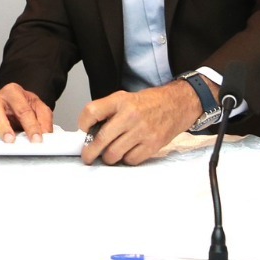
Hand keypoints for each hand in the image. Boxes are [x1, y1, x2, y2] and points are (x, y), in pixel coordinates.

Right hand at [0, 83, 53, 141]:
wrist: (15, 104)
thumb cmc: (24, 106)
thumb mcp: (39, 108)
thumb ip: (44, 120)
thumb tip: (46, 134)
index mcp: (14, 92)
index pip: (23, 110)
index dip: (31, 126)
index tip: (37, 140)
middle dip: (4, 127)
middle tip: (11, 141)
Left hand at [78, 80, 202, 165]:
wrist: (176, 105)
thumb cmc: (148, 103)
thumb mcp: (124, 98)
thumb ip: (107, 112)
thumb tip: (88, 133)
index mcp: (120, 100)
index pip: (92, 112)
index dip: (83, 124)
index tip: (83, 132)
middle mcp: (130, 115)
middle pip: (101, 140)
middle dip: (90, 152)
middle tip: (88, 157)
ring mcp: (142, 131)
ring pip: (114, 154)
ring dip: (109, 158)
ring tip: (110, 153)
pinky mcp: (152, 144)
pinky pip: (130, 160)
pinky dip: (126, 159)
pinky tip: (128, 152)